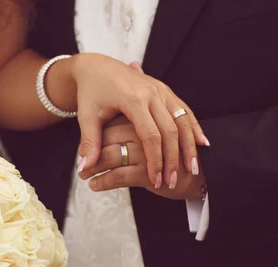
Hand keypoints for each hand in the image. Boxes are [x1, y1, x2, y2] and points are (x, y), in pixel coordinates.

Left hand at [71, 54, 208, 187]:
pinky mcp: (165, 90)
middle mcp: (152, 92)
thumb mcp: (86, 117)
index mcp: (132, 99)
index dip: (155, 160)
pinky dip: (193, 129)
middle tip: (174, 180)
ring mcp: (161, 90)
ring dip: (188, 146)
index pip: (150, 135)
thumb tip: (84, 168)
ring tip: (192, 169)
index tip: (156, 180)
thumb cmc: (90, 92)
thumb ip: (89, 142)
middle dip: (174, 158)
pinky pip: (185, 111)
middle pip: (170, 130)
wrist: (96, 65)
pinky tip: (201, 145)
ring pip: (182, 121)